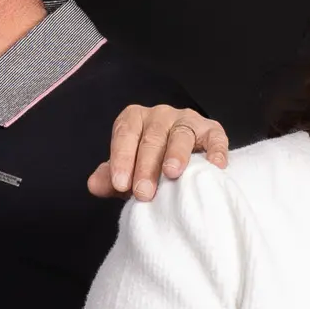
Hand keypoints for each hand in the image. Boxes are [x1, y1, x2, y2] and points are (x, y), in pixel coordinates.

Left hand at [89, 104, 229, 199]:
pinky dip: (215, 151)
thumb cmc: (148, 167)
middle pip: (152, 138)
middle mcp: (160, 115)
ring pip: (181, 135)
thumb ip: (110, 178)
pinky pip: (214, 138)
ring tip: (171, 174)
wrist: (181, 163)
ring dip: (176, 154)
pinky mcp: (211, 131)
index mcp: (135, 120)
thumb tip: (94, 185)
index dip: (121, 158)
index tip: (120, 184)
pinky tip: (214, 166)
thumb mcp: (127, 172)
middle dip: (146, 167)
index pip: (125, 134)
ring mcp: (187, 121)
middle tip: (143, 193)